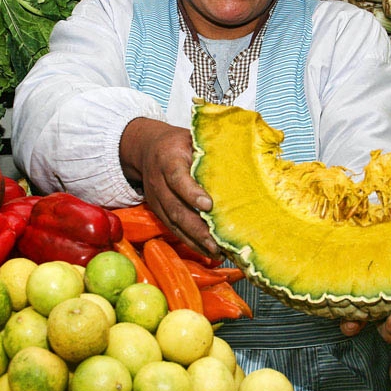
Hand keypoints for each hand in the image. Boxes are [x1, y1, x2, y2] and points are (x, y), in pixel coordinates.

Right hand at [119, 117, 217, 255]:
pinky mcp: (157, 210)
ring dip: (194, 240)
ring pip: (173, 222)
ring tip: (216, 252)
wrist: (146, 149)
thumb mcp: (191, 138)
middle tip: (216, 243)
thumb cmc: (177, 143)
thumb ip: (209, 149)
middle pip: (175, 208)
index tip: (208, 205)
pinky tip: (207, 251)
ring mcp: (156, 198)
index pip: (177, 177)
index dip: (191, 192)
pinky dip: (190, 242)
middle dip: (196, 228)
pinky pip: (172, 228)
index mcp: (168, 158)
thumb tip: (244, 158)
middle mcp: (158, 181)